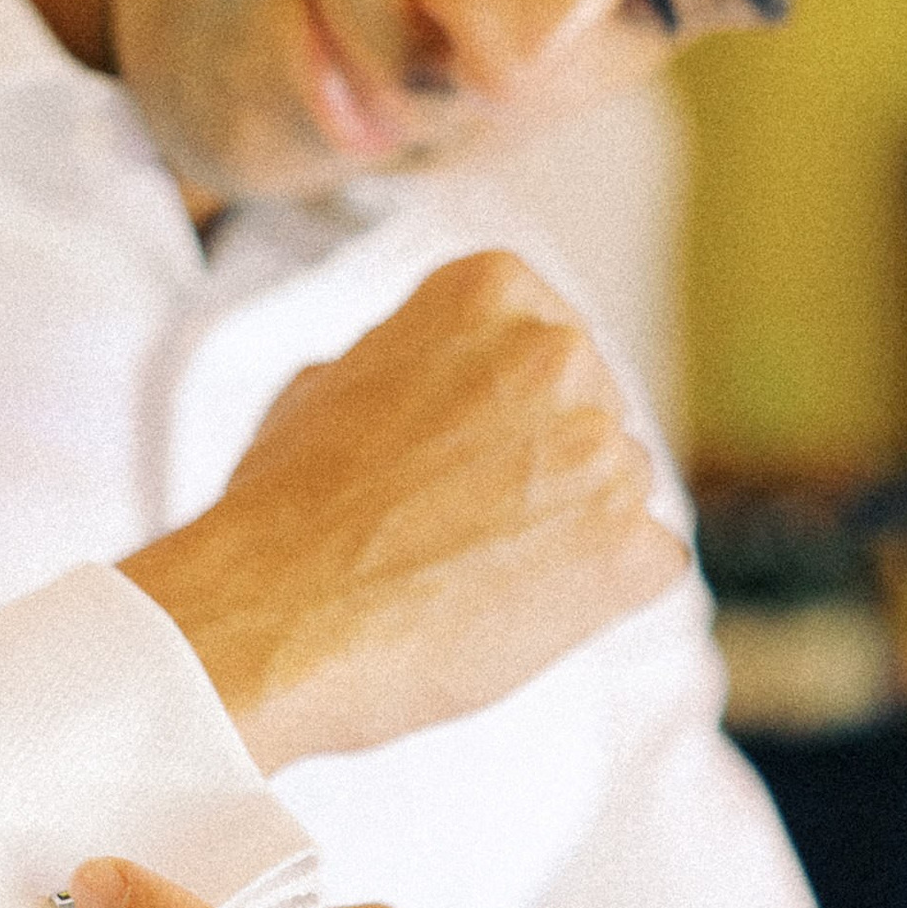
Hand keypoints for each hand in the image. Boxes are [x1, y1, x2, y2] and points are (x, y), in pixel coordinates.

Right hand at [119, 249, 685, 770]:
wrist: (263, 618)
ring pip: (620, 493)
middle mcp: (561, 351)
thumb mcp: (335, 378)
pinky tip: (505, 611)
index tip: (455, 461)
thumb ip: (420, 360)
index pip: (549, 347)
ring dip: (566, 536)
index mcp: (491, 289)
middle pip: (594, 416)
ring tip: (464, 574)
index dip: (504, 419)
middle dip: (544, 473)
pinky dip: (592, 602)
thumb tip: (451, 380)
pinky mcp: (629, 545)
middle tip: (454, 528)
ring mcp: (604, 448)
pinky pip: (643, 570)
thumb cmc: (280, 510)